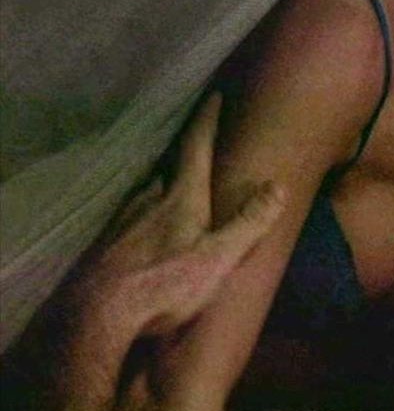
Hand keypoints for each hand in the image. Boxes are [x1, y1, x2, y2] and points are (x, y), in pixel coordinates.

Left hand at [73, 94, 284, 339]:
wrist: (98, 313)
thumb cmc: (164, 284)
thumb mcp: (218, 257)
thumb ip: (248, 223)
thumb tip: (278, 186)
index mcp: (181, 198)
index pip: (195, 147)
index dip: (206, 121)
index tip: (213, 97)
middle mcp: (149, 199)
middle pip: (169, 168)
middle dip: (184, 158)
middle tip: (198, 151)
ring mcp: (124, 219)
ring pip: (148, 193)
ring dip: (164, 188)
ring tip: (176, 192)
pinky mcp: (108, 242)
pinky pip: (132, 217)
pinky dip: (145, 216)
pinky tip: (147, 231)